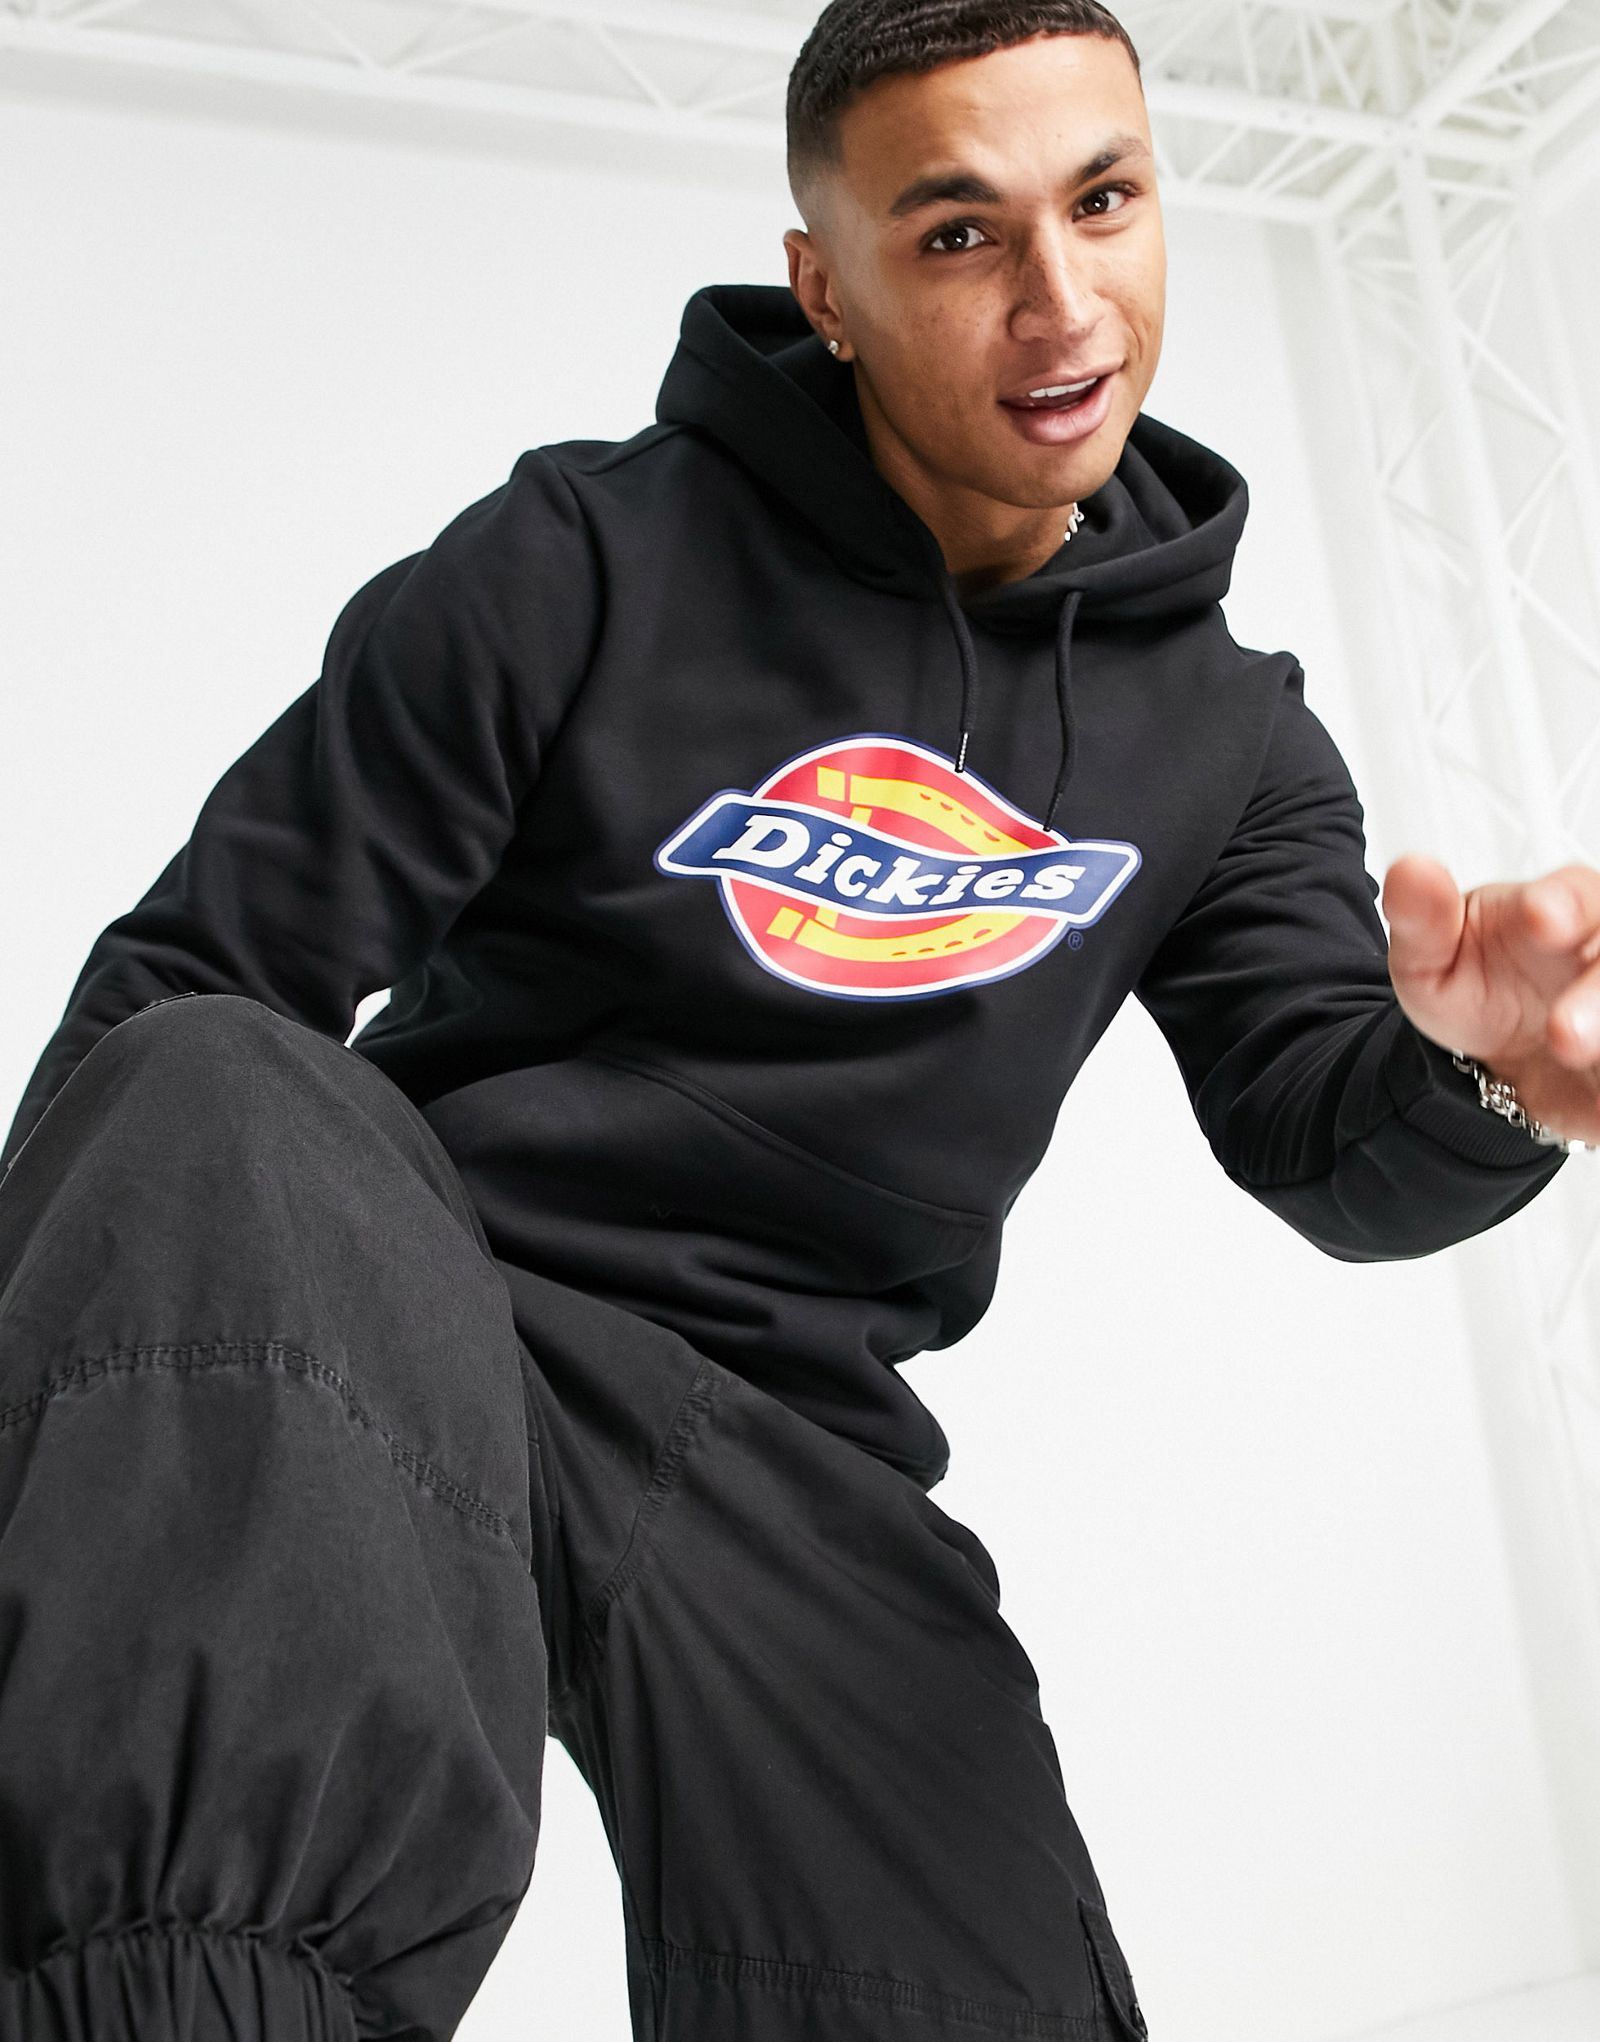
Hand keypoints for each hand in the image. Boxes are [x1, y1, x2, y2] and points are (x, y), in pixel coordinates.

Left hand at [1381, 853, 1599, 1147]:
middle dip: (1599, 991)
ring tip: (1572, 1056)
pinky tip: (1592, 1077)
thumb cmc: (1475, 989)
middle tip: (1563, 1034)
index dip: (1564, 904)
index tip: (1541, 919)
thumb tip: (1412, 872)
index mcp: (1557, 909)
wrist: (1494, 1058)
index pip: (1575, 893)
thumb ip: (1420, 920)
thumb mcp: (1428, 959)